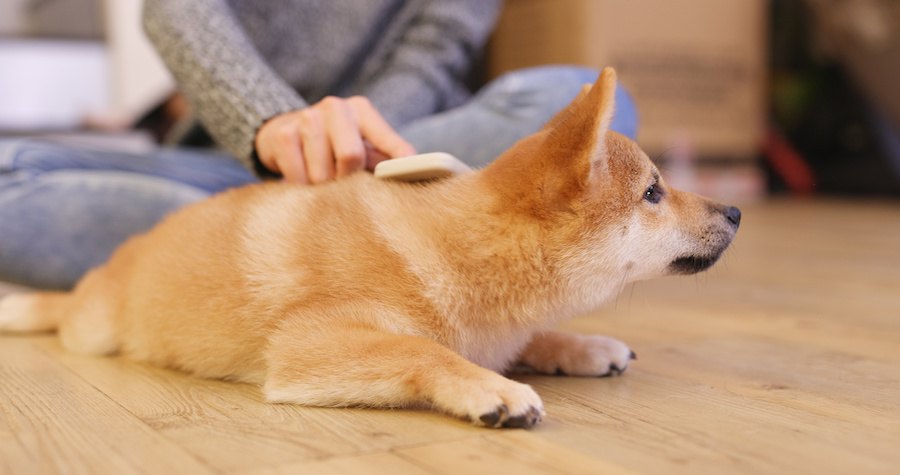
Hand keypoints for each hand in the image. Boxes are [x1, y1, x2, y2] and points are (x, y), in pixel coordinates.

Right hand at [254, 96, 415, 183]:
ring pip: (323, 173)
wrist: (281, 133)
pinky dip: (302, 188)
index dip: (400, 157)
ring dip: (323, 188)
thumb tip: (412, 176)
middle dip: (348, 179)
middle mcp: (336, 107)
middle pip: (351, 156)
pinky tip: (302, 180)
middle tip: (343, 187)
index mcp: (361, 110)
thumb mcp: (360, 146)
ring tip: (321, 182)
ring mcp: (307, 117)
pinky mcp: (283, 134)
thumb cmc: (332, 145)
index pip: (386, 138)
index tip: (411, 172)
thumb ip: (383, 159)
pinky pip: (299, 177)